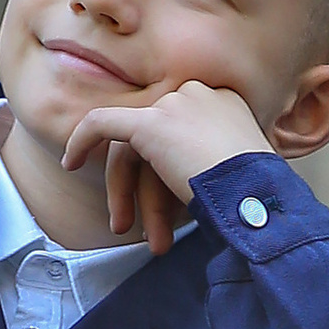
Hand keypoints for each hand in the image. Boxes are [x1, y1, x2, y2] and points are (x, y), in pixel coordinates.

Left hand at [58, 76, 272, 253]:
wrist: (258, 196)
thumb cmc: (257, 198)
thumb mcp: (238, 172)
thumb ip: (210, 162)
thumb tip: (185, 184)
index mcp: (225, 103)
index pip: (179, 129)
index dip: (163, 169)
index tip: (163, 199)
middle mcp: (199, 94)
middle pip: (153, 138)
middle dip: (143, 188)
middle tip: (140, 229)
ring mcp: (174, 105)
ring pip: (132, 147)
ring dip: (128, 194)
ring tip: (130, 235)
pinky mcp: (149, 123)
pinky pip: (102, 124)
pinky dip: (82, 141)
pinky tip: (70, 162)